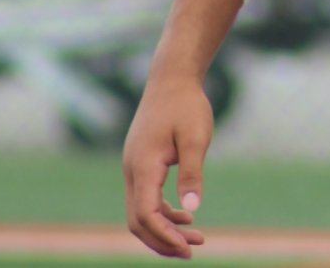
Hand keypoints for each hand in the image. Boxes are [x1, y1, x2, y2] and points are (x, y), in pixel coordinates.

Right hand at [122, 69, 214, 257]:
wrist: (172, 78)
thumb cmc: (186, 105)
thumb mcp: (195, 138)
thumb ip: (192, 172)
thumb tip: (192, 208)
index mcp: (143, 166)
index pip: (146, 214)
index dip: (165, 236)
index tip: (188, 249)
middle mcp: (132, 170)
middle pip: (138, 220)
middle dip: (163, 240)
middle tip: (193, 250)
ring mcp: (133, 167)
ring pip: (141, 211)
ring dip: (165, 228)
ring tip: (197, 237)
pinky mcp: (141, 163)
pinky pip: (145, 198)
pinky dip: (163, 212)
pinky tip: (186, 215)